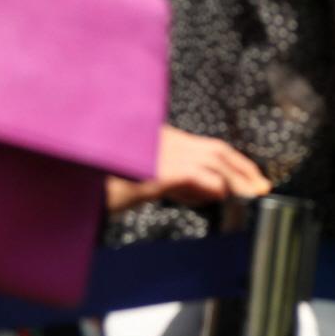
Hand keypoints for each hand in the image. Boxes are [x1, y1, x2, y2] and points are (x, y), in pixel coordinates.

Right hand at [105, 125, 272, 210]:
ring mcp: (158, 152)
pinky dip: (211, 187)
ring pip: (212, 159)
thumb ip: (172, 181)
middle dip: (243, 168)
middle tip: (262, 187)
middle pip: (216, 150)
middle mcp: (160, 140)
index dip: (231, 162)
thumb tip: (204, 191)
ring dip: (236, 179)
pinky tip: (216, 197)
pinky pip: (195, 175)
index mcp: (157, 138)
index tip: (250, 177)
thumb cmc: (100, 184)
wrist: (73, 184)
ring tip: (251, 195)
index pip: (204, 147)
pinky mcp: (154, 170)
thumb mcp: (139, 180)